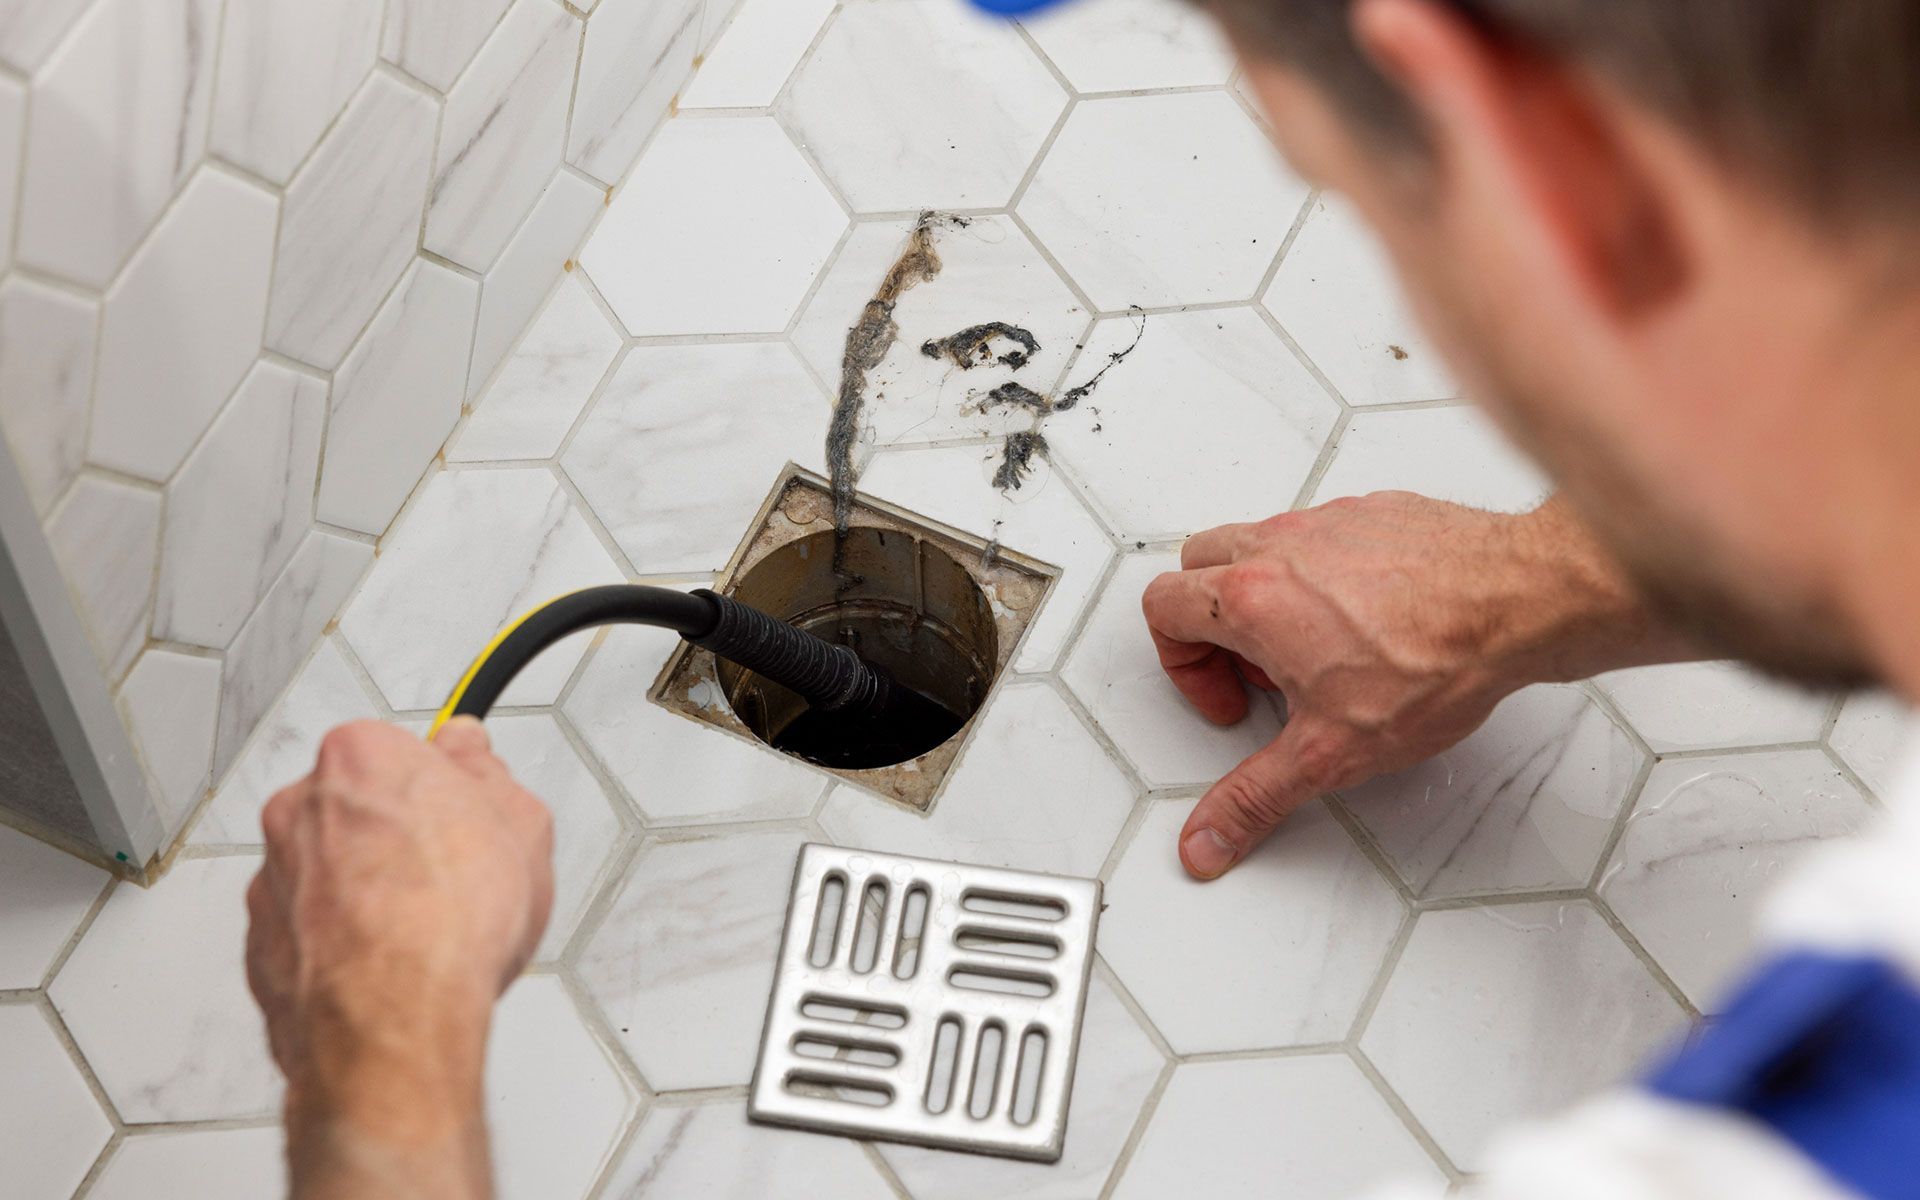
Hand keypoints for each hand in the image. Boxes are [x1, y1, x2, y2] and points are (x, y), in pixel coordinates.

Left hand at [247, 718, 552, 1199]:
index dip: (445, 789)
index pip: (404, 750)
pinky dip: (341, 947)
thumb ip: (487, 773)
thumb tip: (471, 753)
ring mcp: (272, 880)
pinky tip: (391, 969)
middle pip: (358, 810)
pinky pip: (308, 933)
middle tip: (454, 877)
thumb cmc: (448, 924)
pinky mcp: (261, 948)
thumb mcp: (522, 823)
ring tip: (425, 935)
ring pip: (328, 874)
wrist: (394, 1022)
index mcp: (358, 756)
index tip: (466, 811)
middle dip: (399, 839)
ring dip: (367, 895)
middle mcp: (298, 810)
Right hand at [1143, 492, 1685, 879]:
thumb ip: (1255, 797)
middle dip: (1211, 625)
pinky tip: (1364, 620)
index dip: (1183, 666)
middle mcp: (1281, 547)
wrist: (1519, 603)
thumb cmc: (1437, 659)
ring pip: (1258, 544)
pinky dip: (1322, 574)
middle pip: (1198, 567)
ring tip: (1311, 650)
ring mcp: (1327, 522)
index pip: (1163, 609)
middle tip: (1258, 673)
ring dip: (1264, 596)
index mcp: (1250, 598)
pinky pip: (1320, 534)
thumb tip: (1208, 836)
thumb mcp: (1329, 753)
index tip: (1232, 699)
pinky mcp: (1374, 513)